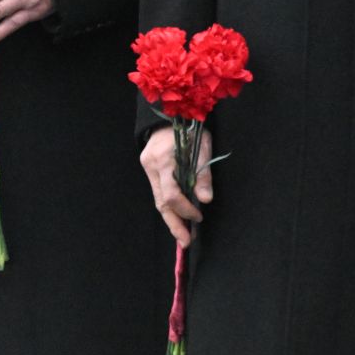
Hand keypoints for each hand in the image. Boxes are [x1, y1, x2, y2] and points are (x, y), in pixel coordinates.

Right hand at [140, 125, 210, 247]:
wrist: (171, 112)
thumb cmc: (190, 127)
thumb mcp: (202, 146)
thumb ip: (203, 173)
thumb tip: (206, 200)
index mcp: (164, 160)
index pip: (172, 194)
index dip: (185, 209)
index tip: (199, 216)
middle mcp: (151, 166)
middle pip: (161, 202)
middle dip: (174, 224)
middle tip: (186, 242)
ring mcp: (147, 167)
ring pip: (158, 199)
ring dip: (172, 218)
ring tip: (183, 235)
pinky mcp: (149, 168)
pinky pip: (159, 191)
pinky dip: (169, 206)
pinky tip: (178, 217)